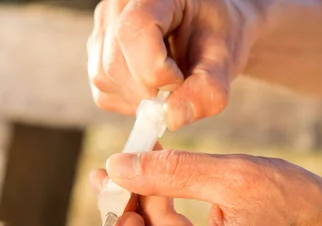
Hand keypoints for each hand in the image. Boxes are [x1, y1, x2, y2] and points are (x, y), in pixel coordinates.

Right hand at [87, 0, 270, 129]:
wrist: (208, 31)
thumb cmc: (217, 36)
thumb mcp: (225, 58)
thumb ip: (208, 88)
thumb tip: (172, 119)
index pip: (133, 30)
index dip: (154, 68)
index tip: (180, 80)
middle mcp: (117, 7)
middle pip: (114, 63)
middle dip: (148, 91)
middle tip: (178, 89)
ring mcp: (101, 30)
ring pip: (104, 80)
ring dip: (138, 99)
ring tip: (167, 86)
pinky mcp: (96, 55)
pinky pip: (103, 93)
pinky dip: (129, 102)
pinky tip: (152, 88)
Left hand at [90, 149, 321, 225]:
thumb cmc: (301, 205)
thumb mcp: (233, 176)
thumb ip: (169, 172)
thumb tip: (116, 167)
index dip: (118, 212)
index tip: (114, 175)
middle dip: (132, 205)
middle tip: (121, 165)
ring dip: (152, 209)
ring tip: (147, 166)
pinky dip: (175, 223)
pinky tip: (170, 191)